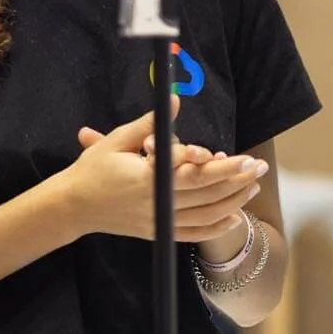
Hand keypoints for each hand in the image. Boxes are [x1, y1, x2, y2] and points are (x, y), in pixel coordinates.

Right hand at [65, 113, 265, 243]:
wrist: (73, 207)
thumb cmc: (92, 169)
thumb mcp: (116, 140)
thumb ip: (149, 124)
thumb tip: (175, 100)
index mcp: (146, 179)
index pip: (190, 172)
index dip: (220, 166)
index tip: (242, 157)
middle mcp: (156, 204)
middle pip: (205, 193)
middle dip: (236, 180)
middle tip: (259, 167)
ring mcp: (158, 222)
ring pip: (204, 214)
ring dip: (232, 200)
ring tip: (254, 186)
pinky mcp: (157, 232)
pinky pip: (193, 233)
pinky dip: (216, 227)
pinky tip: (234, 217)